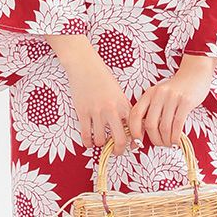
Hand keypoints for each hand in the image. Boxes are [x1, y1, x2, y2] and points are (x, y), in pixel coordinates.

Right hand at [45, 33, 133, 156]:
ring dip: (101, 144)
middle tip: (117, 151)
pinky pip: (86, 135)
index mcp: (123, 104)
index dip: (135, 141)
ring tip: (100, 142)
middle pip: (119, 139)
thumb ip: (123, 108)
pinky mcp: (82, 113)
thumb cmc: (102, 77)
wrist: (84, 65)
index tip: (132, 145)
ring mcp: (96, 112)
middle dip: (119, 150)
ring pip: (101, 140)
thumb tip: (128, 127)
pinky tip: (89, 141)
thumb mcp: (118, 92)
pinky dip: (88, 142)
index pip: (134, 128)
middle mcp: (111, 110)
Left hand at [128, 54, 216, 147]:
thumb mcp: (159, 95)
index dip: (134, 131)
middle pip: (150, 124)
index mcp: (149, 93)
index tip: (138, 142)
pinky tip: (176, 141)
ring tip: (169, 144)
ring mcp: (172, 97)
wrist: (194, 73)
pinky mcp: (186, 101)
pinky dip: (175, 137)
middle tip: (160, 144)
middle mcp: (158, 94)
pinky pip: (178, 124)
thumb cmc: (176, 89)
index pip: (135, 114)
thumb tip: (142, 133)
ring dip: (166, 140)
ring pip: (164, 126)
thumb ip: (150, 109)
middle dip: (154, 139)